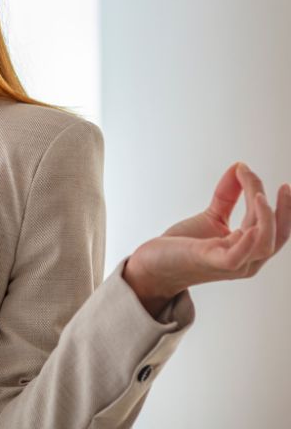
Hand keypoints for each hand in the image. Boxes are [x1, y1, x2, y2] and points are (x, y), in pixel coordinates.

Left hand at [124, 162, 290, 314]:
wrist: (154, 265)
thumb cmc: (183, 246)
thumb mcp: (211, 216)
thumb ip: (227, 195)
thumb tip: (240, 167)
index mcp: (249, 249)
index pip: (275, 228)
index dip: (281, 205)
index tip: (267, 177)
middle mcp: (247, 260)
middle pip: (274, 233)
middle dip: (281, 208)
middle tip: (277, 184)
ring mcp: (232, 264)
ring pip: (264, 244)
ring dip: (266, 218)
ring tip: (258, 195)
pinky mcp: (212, 262)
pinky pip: (238, 257)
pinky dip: (249, 242)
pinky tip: (251, 226)